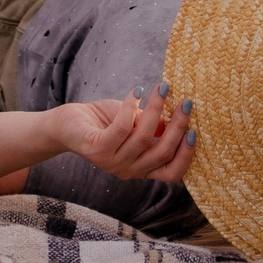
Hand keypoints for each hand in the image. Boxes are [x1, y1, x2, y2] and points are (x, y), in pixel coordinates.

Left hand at [53, 86, 194, 182]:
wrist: (67, 124)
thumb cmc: (105, 122)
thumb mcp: (135, 124)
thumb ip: (155, 125)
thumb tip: (181, 113)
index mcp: (141, 168)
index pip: (172, 173)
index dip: (186, 155)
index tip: (195, 131)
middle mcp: (128, 170)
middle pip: (162, 153)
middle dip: (177, 126)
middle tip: (185, 101)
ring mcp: (112, 162)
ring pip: (144, 137)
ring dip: (156, 108)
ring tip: (162, 88)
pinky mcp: (97, 149)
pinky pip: (122, 127)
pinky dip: (132, 106)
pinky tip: (136, 91)